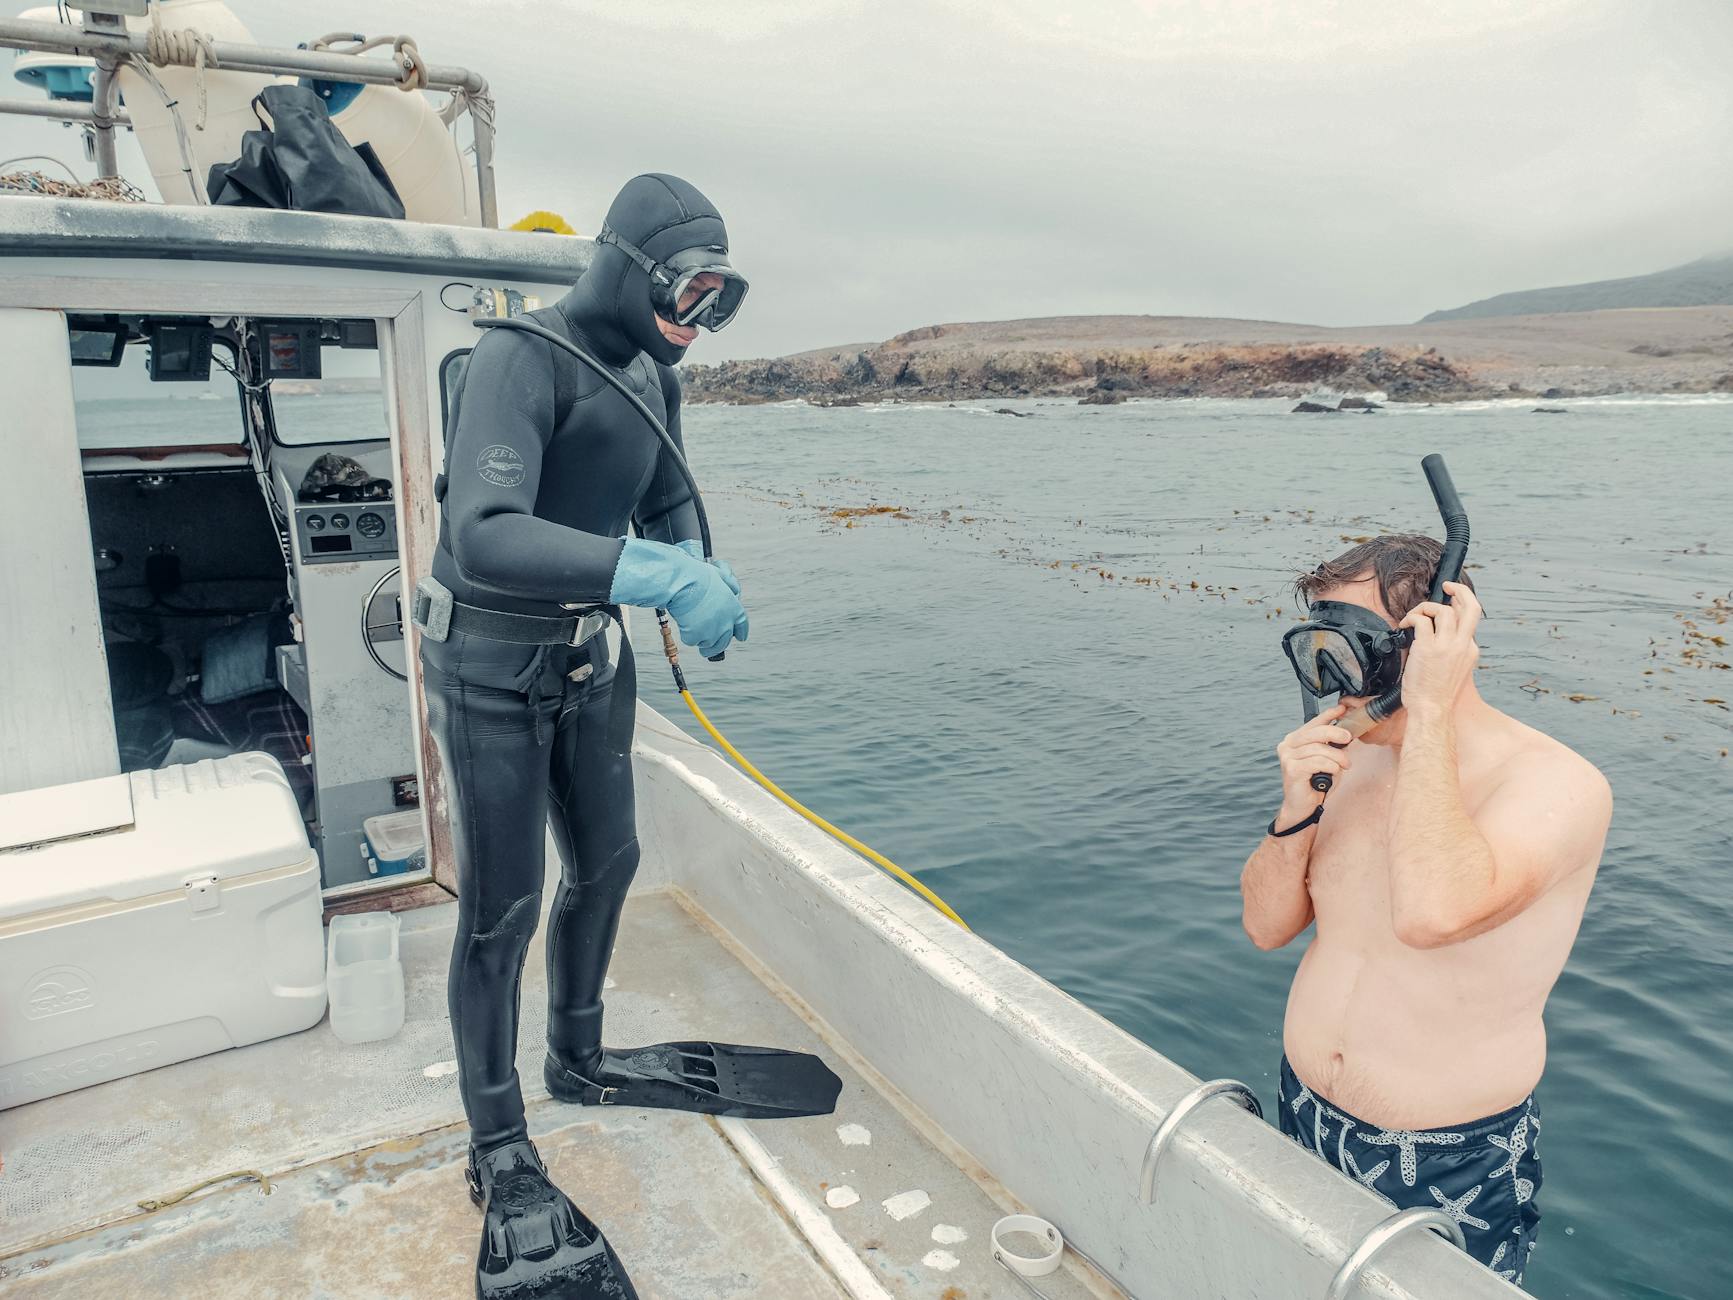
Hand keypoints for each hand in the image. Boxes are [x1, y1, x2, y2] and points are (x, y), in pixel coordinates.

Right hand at [610, 538, 749, 656]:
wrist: (683, 583)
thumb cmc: (700, 576)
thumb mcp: (723, 576)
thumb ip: (731, 585)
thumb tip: (735, 591)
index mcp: (735, 610)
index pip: (742, 626)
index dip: (740, 632)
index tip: (740, 637)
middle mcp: (726, 625)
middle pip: (723, 642)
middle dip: (716, 644)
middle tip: (706, 643)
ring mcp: (711, 633)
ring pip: (707, 644)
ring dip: (701, 639)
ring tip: (692, 626)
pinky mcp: (696, 637)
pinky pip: (692, 640)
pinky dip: (687, 634)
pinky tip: (684, 621)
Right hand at [1275, 703, 1351, 824]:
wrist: (1302, 807)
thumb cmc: (1314, 783)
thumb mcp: (1326, 759)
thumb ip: (1329, 745)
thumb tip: (1345, 731)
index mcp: (1294, 740)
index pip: (1313, 723)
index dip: (1328, 714)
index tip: (1342, 709)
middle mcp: (1287, 745)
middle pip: (1316, 732)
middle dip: (1336, 732)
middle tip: (1349, 738)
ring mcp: (1287, 757)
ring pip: (1319, 748)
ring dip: (1337, 756)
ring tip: (1345, 765)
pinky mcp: (1292, 769)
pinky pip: (1317, 761)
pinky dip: (1330, 766)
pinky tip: (1333, 771)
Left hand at [1398, 580, 1480, 714]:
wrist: (1432, 710)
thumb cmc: (1435, 694)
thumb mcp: (1453, 670)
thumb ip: (1450, 651)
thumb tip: (1435, 634)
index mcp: (1470, 651)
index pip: (1469, 620)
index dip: (1457, 608)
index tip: (1447, 604)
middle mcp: (1463, 645)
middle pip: (1472, 607)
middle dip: (1461, 591)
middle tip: (1448, 585)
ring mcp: (1447, 646)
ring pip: (1443, 610)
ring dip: (1425, 607)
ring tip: (1413, 616)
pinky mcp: (1428, 648)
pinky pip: (1421, 620)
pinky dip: (1411, 617)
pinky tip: (1404, 625)